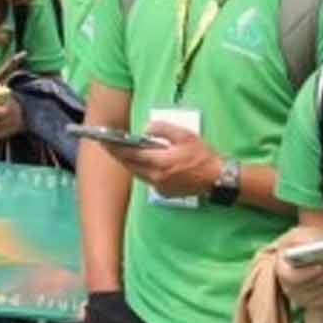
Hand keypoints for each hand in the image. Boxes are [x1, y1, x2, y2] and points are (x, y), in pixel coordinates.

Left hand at [107, 121, 223, 199]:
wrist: (218, 178)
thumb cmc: (203, 156)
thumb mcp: (185, 135)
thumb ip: (163, 129)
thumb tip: (146, 128)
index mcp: (161, 162)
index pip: (131, 154)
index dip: (115, 147)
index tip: (104, 140)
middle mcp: (157, 177)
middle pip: (130, 165)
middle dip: (118, 155)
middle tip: (107, 144)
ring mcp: (160, 187)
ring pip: (137, 173)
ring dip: (128, 163)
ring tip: (120, 152)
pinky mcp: (164, 193)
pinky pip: (147, 180)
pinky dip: (141, 170)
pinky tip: (140, 162)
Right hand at [272, 226, 322, 308]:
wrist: (301, 254)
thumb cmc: (298, 243)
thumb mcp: (296, 235)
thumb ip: (302, 237)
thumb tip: (315, 243)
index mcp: (282, 270)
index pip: (293, 277)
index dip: (307, 273)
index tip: (321, 266)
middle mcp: (289, 288)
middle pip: (311, 285)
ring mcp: (301, 297)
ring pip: (322, 292)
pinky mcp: (313, 301)